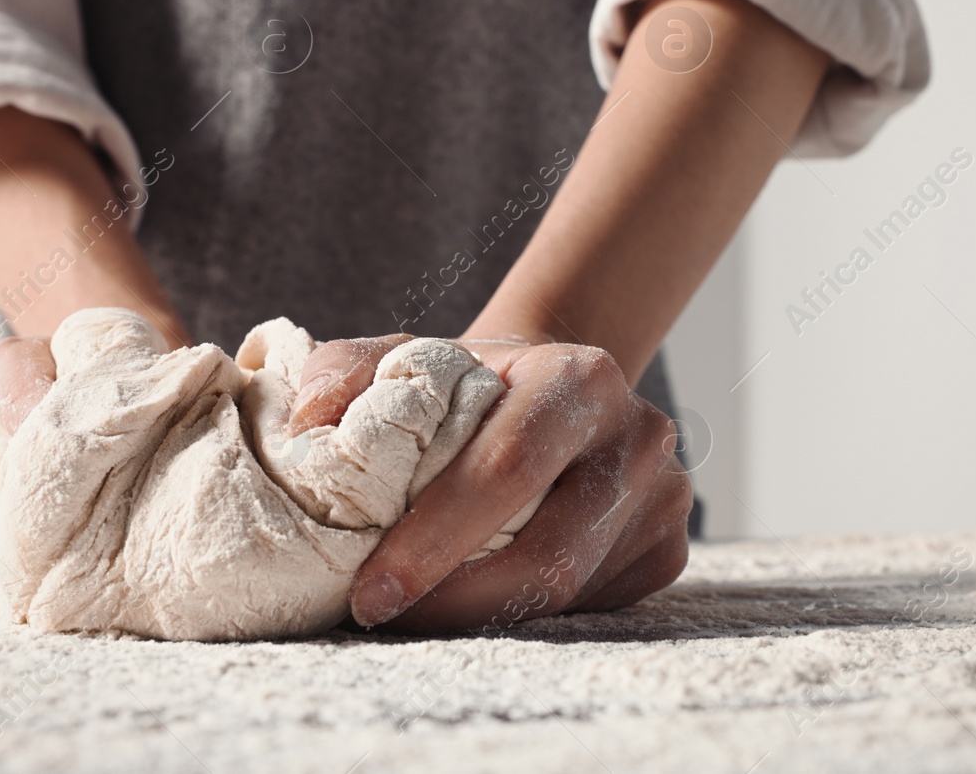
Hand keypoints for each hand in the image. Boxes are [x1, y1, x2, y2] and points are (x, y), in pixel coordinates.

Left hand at [291, 336, 691, 632]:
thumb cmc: (471, 383)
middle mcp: (638, 434)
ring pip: (571, 590)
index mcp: (580, 377)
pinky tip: (481, 600)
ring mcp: (664, 496)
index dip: (437, 538)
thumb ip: (348, 370)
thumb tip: (307, 421)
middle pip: (550, 550)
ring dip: (486, 616)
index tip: (371, 591)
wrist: (556, 391)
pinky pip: (593, 607)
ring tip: (418, 616)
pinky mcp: (668, 549)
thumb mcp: (410, 356)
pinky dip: (527, 615)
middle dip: (458, 599)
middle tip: (385, 619)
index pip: (509, 467)